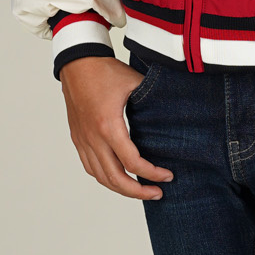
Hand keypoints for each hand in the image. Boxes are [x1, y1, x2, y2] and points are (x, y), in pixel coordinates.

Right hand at [58, 56, 173, 200]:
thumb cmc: (105, 70)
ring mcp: (83, 139)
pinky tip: (119, 178)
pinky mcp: (78, 138)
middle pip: (115, 178)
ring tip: (140, 190)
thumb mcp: (135, 82)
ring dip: (121, 188)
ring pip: (100, 177)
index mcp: (108, 125)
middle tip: (157, 193)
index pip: (132, 162)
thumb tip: (178, 111)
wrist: (76, 62)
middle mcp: (93, 137)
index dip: (152, 174)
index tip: (167, 176)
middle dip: (138, 191)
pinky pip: (90, 167)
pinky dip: (105, 177)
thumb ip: (155, 100)